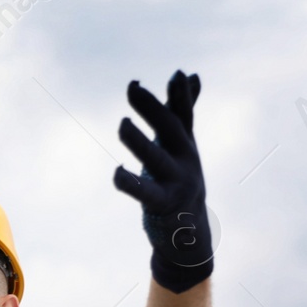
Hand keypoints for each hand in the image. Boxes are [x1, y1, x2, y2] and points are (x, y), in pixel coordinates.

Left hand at [113, 70, 212, 292]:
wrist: (188, 231)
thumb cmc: (178, 180)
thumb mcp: (181, 143)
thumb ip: (183, 110)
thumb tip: (190, 75)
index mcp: (186, 145)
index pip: (184, 115)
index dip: (180, 96)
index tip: (177, 74)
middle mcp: (186, 161)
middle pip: (171, 131)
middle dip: (153, 109)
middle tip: (133, 87)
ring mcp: (176, 184)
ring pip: (156, 160)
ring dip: (139, 141)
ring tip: (123, 123)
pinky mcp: (162, 206)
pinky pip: (143, 193)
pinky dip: (129, 183)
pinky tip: (116, 172)